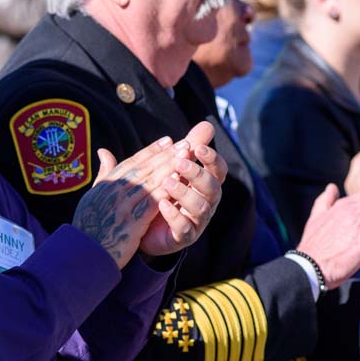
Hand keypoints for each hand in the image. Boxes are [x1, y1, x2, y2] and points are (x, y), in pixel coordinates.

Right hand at [73, 136, 172, 267]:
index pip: (132, 163)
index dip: (151, 151)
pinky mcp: (130, 223)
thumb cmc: (88, 225)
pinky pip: (150, 203)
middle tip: (185, 143)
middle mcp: (113, 192)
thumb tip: (103, 151)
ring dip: (170, 169)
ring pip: (150, 182)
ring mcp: (121, 206)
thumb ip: (103, 174)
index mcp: (106, 185)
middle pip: (144, 169)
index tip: (168, 140)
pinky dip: (165, 192)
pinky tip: (178, 183)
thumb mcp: (92, 195)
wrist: (83, 252)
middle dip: (166, 155)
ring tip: (187, 158)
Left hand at [138, 121, 226, 256]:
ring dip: (185, 193)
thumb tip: (206, 123)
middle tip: (179, 162)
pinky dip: (175, 216)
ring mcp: (197, 221)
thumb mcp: (170, 168)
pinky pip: (184, 229)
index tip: (197, 147)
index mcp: (204, 184)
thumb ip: (187, 148)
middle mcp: (206, 202)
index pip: (218, 169)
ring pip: (201, 208)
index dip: (212, 159)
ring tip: (167, 182)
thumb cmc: (161, 192)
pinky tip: (163, 205)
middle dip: (198, 174)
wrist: (142, 227)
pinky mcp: (183, 237)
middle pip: (213, 188)